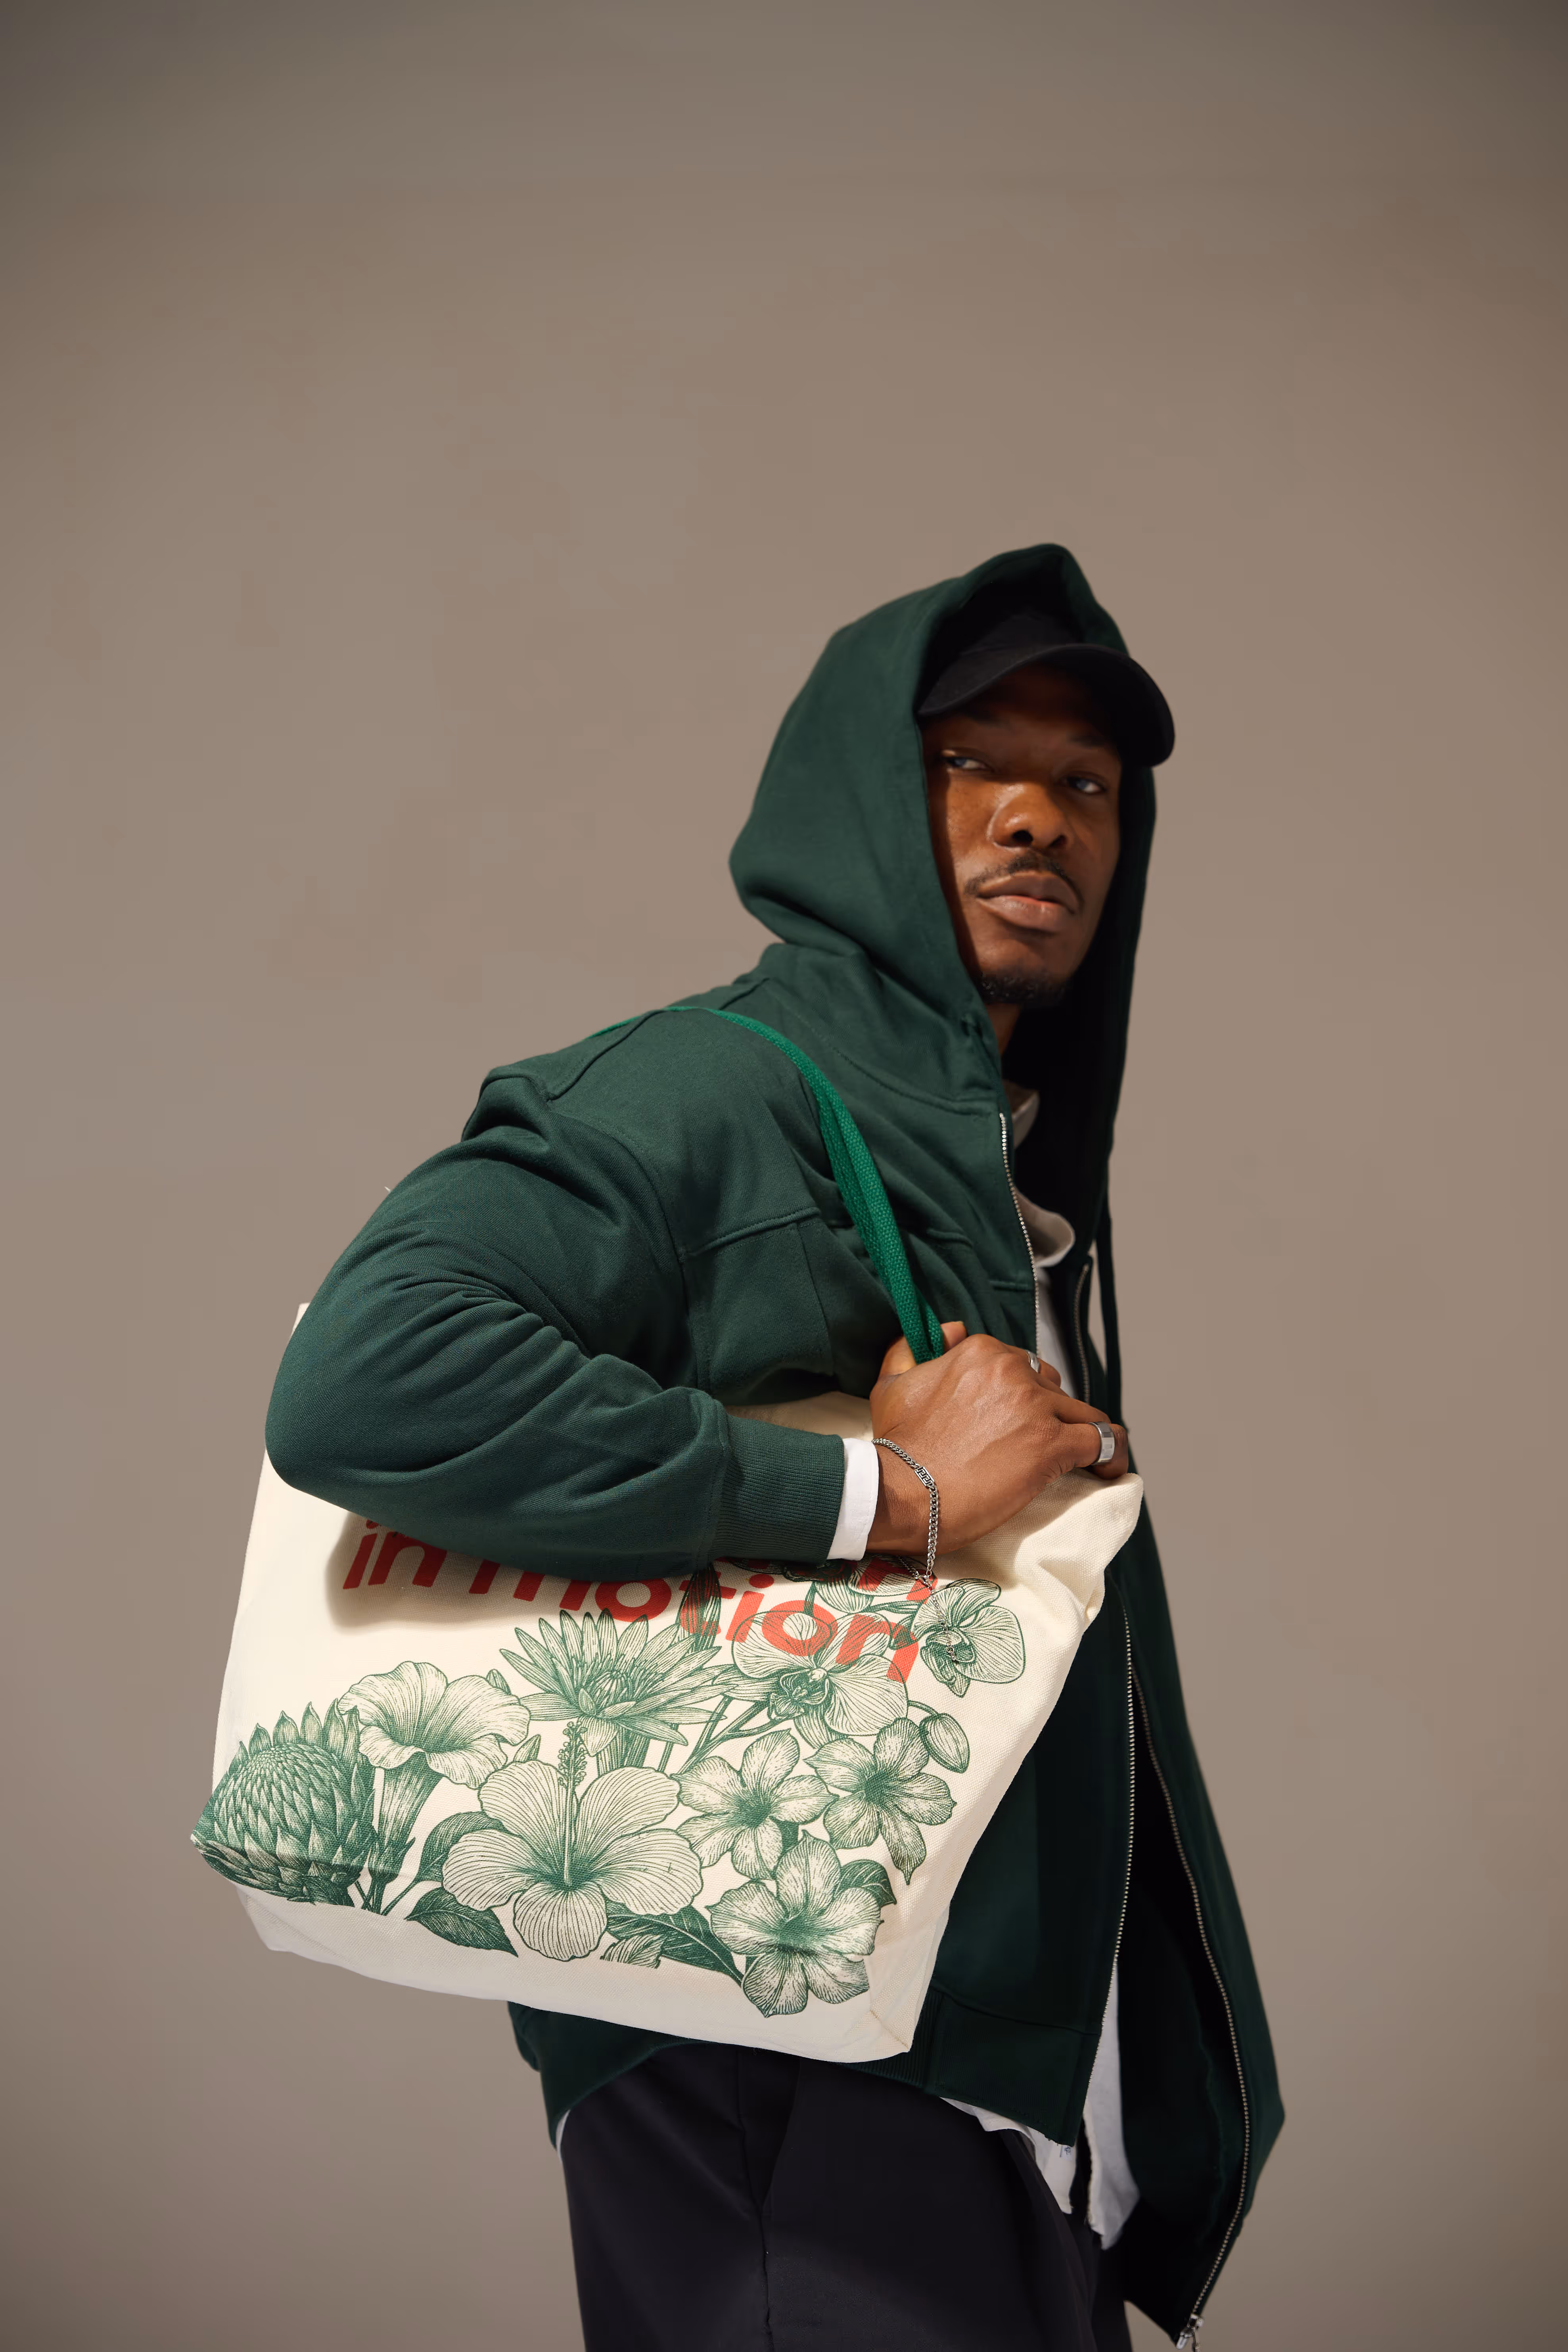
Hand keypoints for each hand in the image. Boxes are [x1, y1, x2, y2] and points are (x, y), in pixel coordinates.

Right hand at [865, 1321, 1129, 1556]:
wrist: (900, 1493)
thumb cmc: (896, 1446)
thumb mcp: (892, 1383)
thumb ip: (913, 1348)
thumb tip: (949, 1329)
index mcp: (981, 1352)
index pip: (1022, 1365)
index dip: (1022, 1394)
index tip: (1013, 1421)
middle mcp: (1013, 1371)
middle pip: (1053, 1386)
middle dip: (1049, 1412)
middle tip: (1033, 1443)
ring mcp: (1036, 1407)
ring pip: (1081, 1412)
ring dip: (1081, 1432)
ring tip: (1086, 1457)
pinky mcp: (1052, 1445)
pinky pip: (1103, 1441)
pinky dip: (1111, 1453)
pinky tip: (1109, 1468)